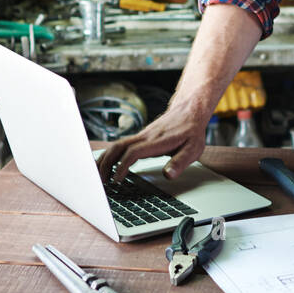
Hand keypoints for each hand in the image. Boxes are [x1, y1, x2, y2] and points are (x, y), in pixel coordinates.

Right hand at [95, 101, 210, 182]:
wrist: (190, 110)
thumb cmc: (191, 131)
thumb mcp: (193, 149)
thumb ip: (180, 162)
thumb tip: (168, 175)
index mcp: (156, 141)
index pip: (133, 153)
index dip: (122, 167)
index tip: (116, 181)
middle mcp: (144, 137)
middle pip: (117, 147)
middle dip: (105, 164)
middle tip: (100, 181)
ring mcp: (141, 136)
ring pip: (116, 145)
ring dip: (105, 160)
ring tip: (101, 177)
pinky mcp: (140, 137)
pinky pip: (121, 145)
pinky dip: (111, 156)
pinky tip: (109, 166)